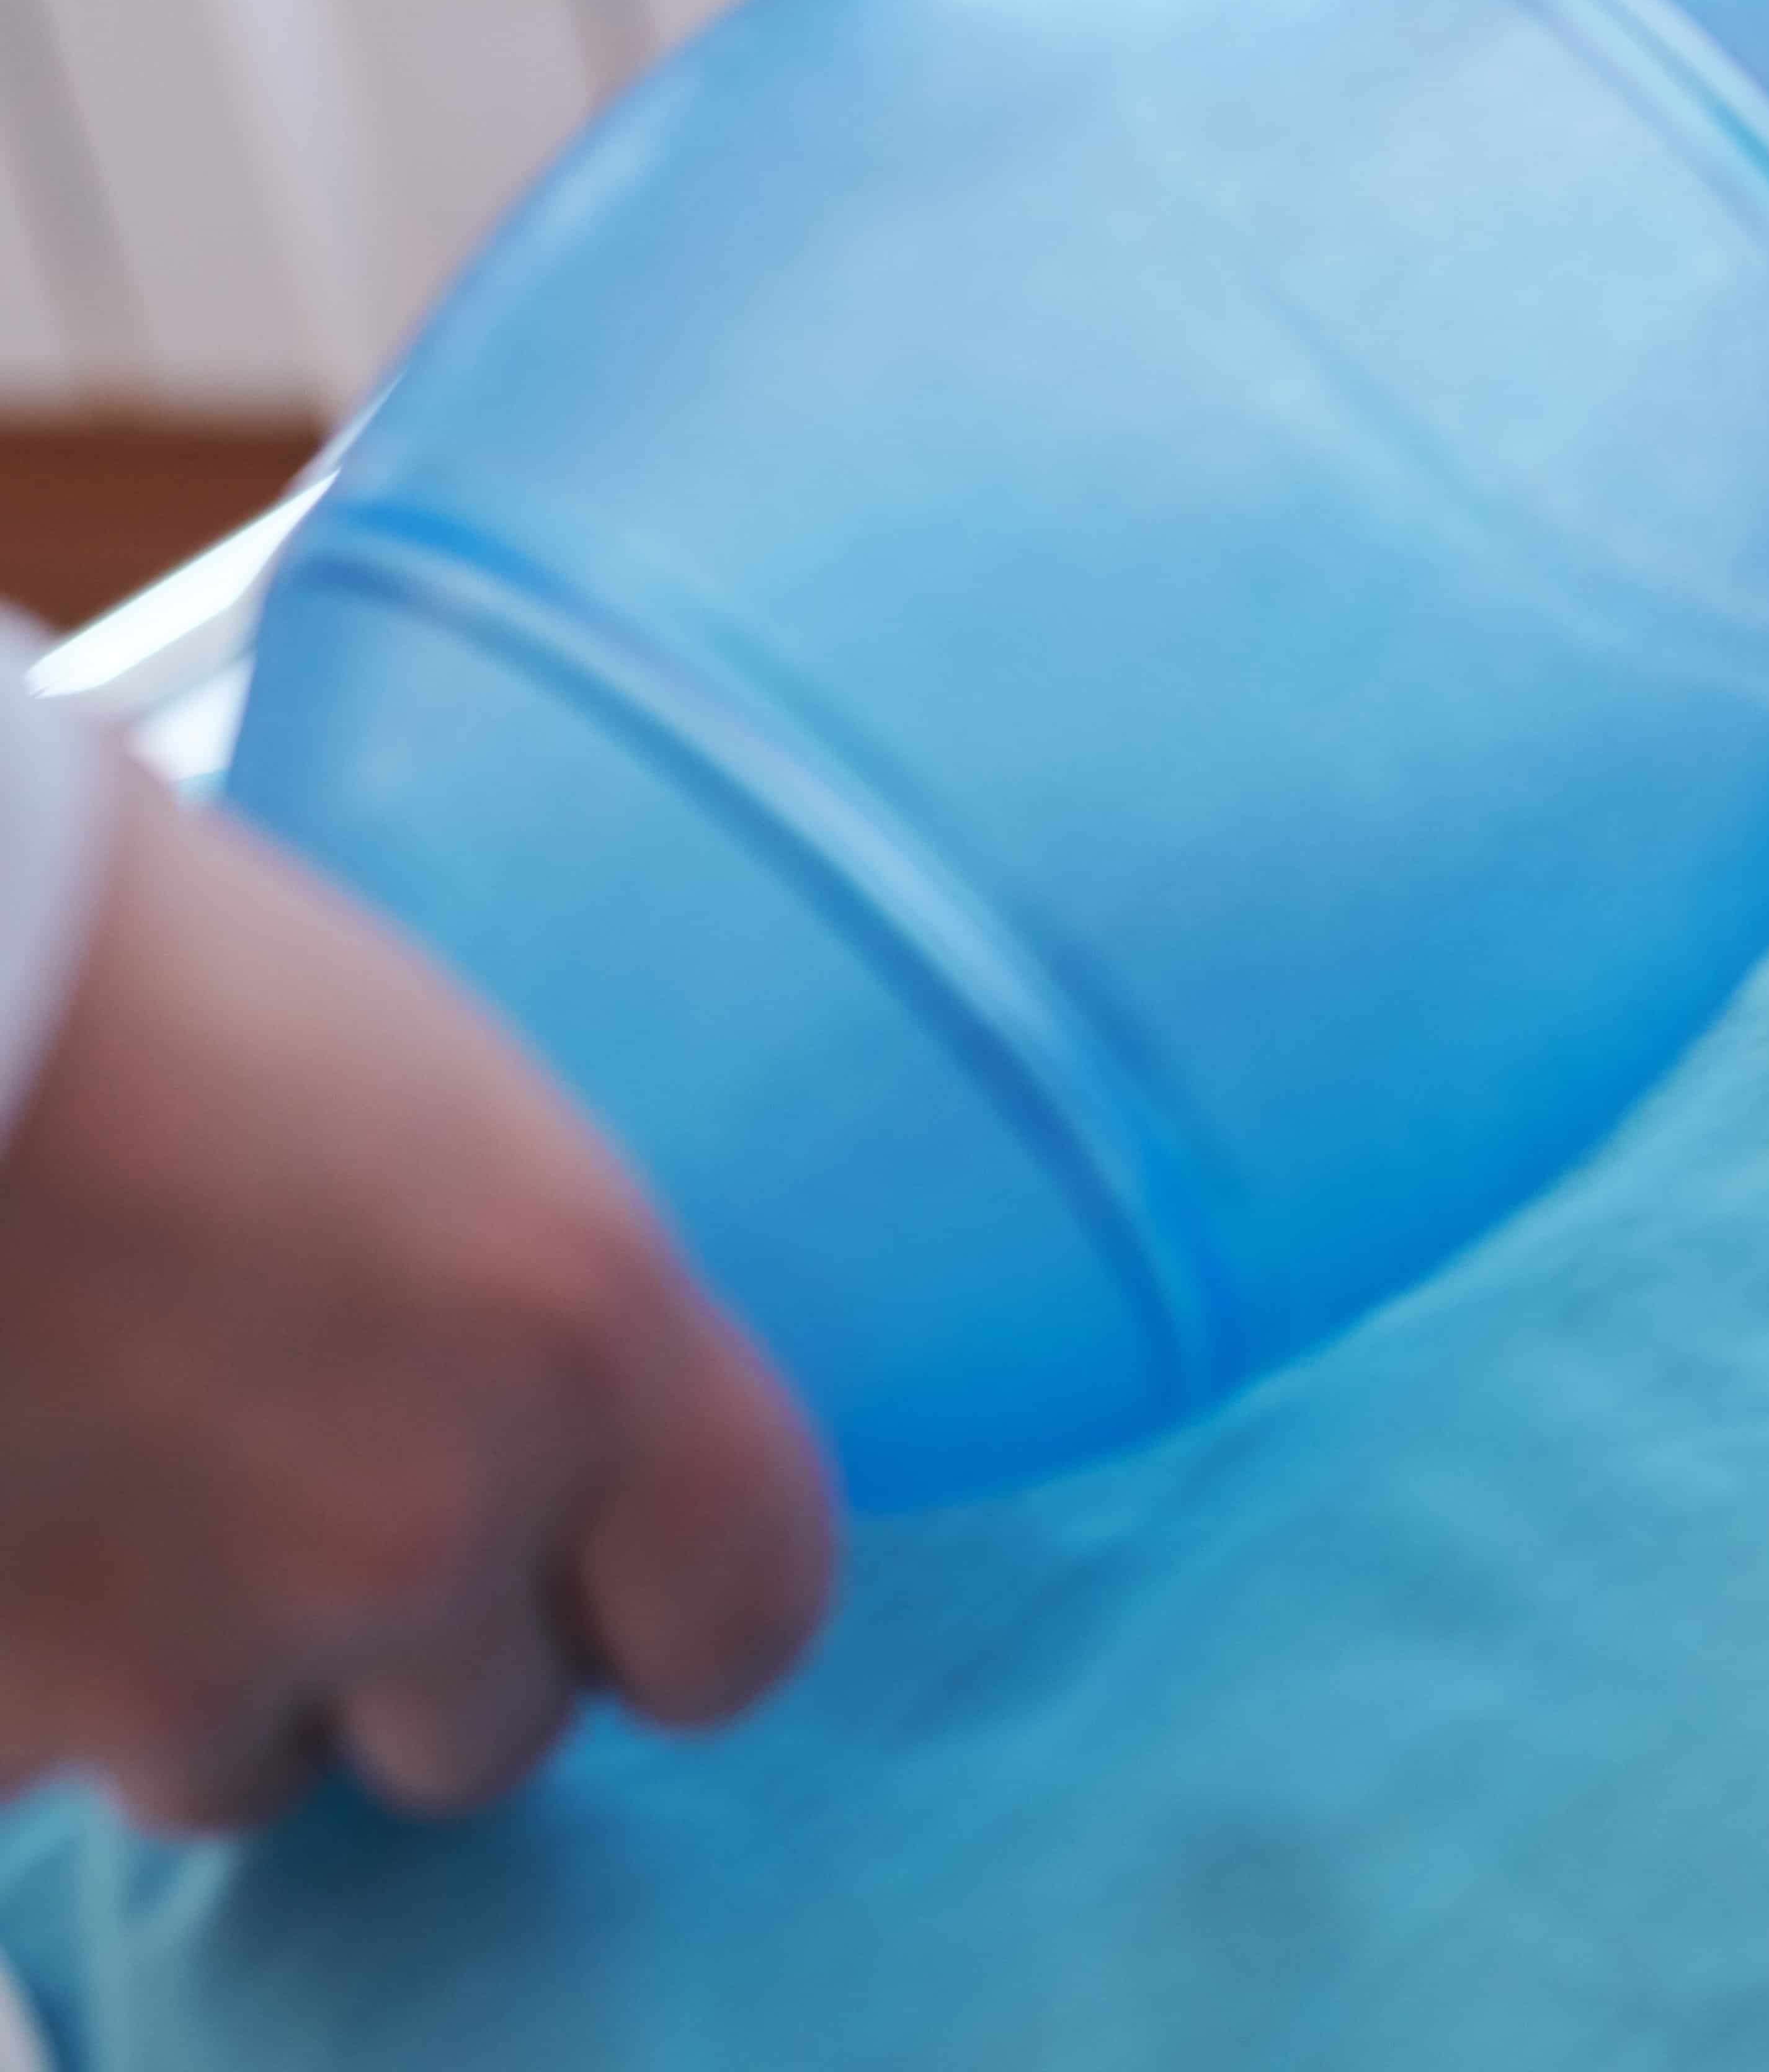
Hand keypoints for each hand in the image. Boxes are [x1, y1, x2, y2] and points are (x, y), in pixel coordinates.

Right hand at [0, 769, 835, 1830]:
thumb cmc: (130, 958)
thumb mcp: (431, 1094)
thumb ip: (520, 1295)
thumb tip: (566, 1401)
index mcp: (583, 1336)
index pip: (742, 1618)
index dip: (665, 1606)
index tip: (603, 1564)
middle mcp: (410, 1526)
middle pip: (487, 1727)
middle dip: (409, 1640)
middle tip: (299, 1482)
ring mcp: (170, 1655)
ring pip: (239, 1763)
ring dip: (195, 1665)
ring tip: (110, 1458)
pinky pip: (31, 1761)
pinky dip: (13, 1666)